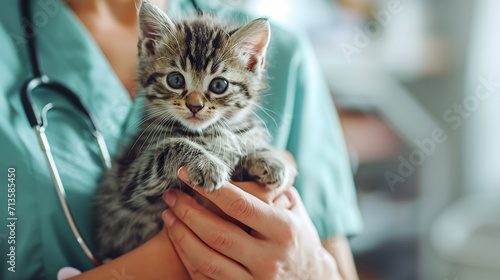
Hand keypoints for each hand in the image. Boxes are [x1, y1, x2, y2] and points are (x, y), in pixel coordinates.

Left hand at [162, 167, 340, 279]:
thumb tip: (240, 165)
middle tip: (170, 195)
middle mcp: (269, 258)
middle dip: (187, 211)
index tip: (186, 172)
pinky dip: (187, 259)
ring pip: (206, 260)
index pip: (239, 205)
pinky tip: (179, 241)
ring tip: (168, 216)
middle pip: (217, 233)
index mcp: (283, 229)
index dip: (209, 188)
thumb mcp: (294, 208)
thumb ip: (270, 189)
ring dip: (181, 236)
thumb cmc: (299, 237)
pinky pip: (206, 278)